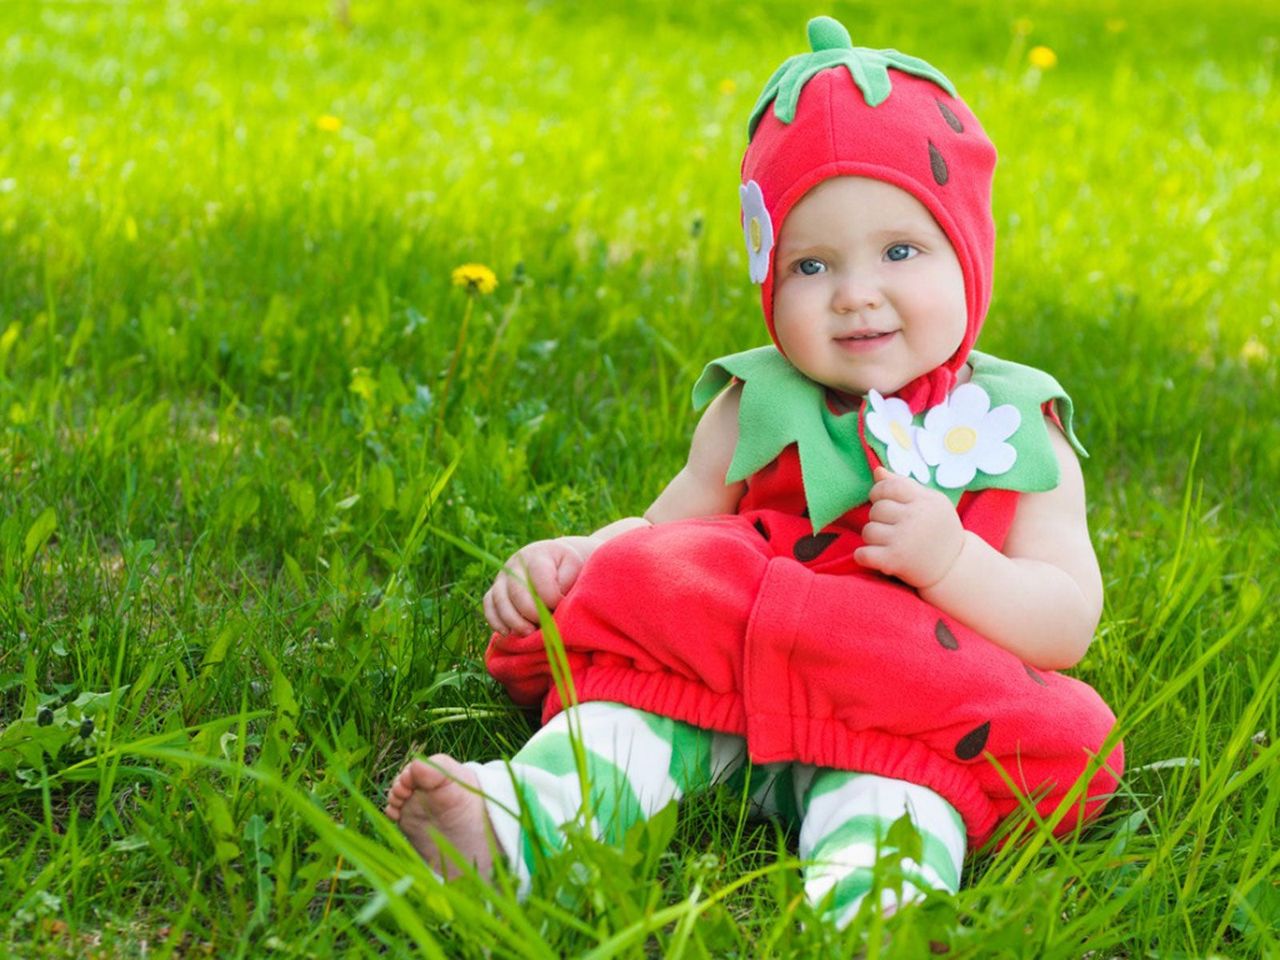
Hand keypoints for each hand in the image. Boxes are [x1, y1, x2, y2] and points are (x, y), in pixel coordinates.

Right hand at [484, 536, 595, 636]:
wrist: (552, 561)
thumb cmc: (566, 568)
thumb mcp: (574, 567)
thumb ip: (567, 581)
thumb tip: (554, 603)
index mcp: (538, 556)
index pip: (540, 578)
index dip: (551, 598)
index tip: (562, 607)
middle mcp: (515, 565)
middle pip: (517, 591)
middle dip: (531, 613)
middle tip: (545, 627)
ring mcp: (502, 578)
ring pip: (499, 600)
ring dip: (514, 621)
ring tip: (529, 634)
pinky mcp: (494, 591)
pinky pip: (489, 606)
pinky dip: (496, 621)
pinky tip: (508, 633)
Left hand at [853, 467, 965, 588]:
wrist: (954, 567)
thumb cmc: (939, 529)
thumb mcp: (930, 502)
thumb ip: (904, 484)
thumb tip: (877, 470)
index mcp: (925, 501)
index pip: (889, 486)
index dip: (879, 492)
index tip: (882, 501)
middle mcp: (914, 518)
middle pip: (876, 509)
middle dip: (879, 517)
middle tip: (892, 527)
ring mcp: (903, 540)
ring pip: (868, 531)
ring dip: (873, 538)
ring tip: (888, 542)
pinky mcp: (894, 561)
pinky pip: (862, 553)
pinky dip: (864, 556)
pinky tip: (876, 556)